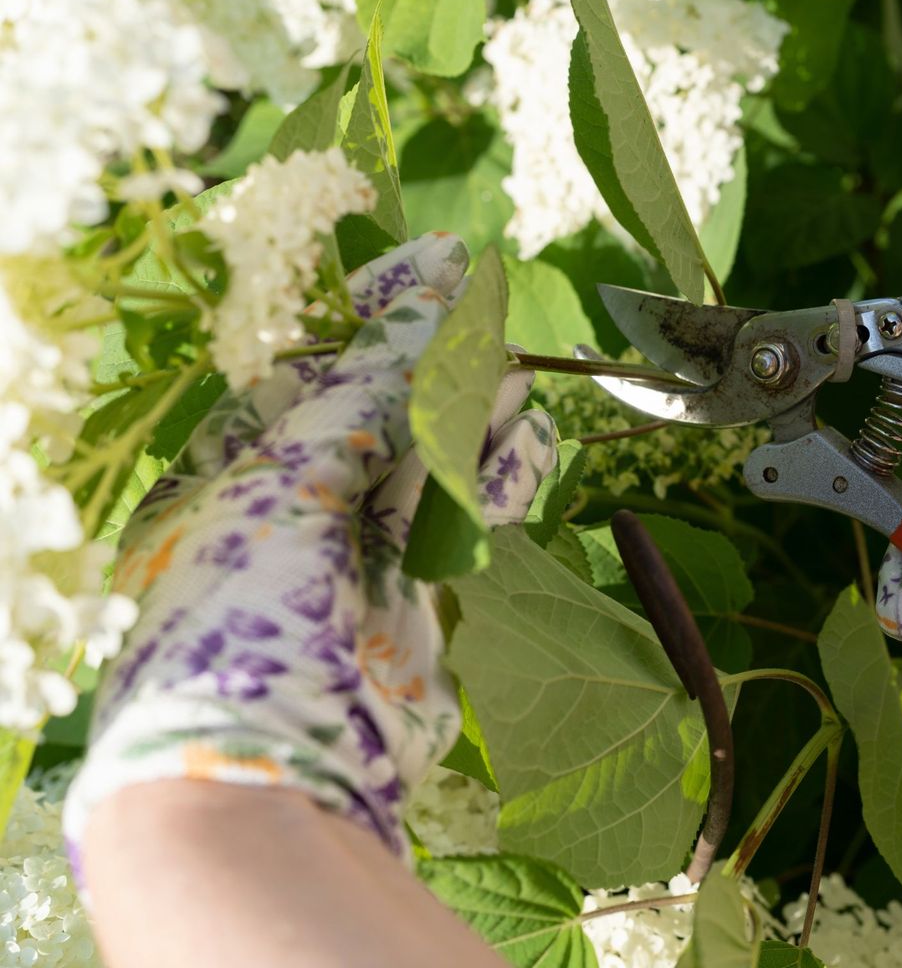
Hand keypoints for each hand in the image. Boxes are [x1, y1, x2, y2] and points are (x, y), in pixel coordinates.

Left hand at [65, 234, 555, 862]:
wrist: (272, 779)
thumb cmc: (244, 610)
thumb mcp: (294, 474)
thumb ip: (372, 384)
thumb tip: (433, 290)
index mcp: (225, 482)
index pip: (307, 379)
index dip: (371, 324)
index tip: (433, 270)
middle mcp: (284, 520)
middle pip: (374, 421)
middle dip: (433, 371)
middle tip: (492, 313)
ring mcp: (348, 568)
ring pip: (423, 471)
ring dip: (473, 421)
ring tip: (522, 374)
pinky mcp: (410, 608)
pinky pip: (455, 526)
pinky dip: (494, 483)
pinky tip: (528, 443)